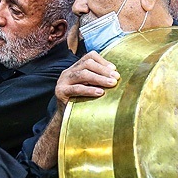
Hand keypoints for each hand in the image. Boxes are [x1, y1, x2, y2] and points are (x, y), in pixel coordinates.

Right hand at [31, 51, 119, 169]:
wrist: (65, 120)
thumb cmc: (81, 103)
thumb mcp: (90, 88)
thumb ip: (99, 80)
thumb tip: (117, 77)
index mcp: (75, 68)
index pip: (89, 57)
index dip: (103, 61)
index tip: (114, 70)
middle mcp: (68, 72)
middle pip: (87, 64)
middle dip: (104, 70)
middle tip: (116, 78)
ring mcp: (62, 81)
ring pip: (82, 74)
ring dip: (99, 78)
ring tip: (112, 84)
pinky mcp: (60, 92)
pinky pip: (76, 89)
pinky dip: (89, 90)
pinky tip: (100, 93)